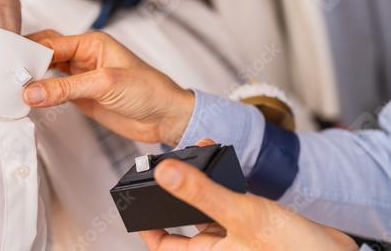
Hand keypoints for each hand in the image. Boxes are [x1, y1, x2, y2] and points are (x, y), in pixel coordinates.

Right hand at [23, 31, 193, 145]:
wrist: (165, 117)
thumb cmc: (149, 90)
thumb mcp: (106, 84)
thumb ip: (67, 88)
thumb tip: (32, 91)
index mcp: (92, 43)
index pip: (52, 43)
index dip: (30, 53)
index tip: (9, 66)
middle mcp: (85, 57)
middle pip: (47, 54)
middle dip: (27, 62)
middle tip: (4, 75)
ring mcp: (82, 77)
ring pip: (48, 73)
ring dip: (32, 79)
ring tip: (9, 87)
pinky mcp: (82, 96)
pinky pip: (56, 91)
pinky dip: (42, 95)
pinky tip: (28, 99)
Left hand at [141, 140, 357, 250]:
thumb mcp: (242, 215)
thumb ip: (201, 192)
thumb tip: (164, 173)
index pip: (163, 246)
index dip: (147, 224)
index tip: (137, 199)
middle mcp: (219, 248)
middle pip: (185, 220)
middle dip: (178, 188)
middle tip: (169, 164)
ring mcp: (237, 236)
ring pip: (208, 207)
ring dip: (202, 180)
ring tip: (198, 150)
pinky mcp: (254, 224)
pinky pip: (230, 202)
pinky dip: (224, 182)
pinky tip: (223, 160)